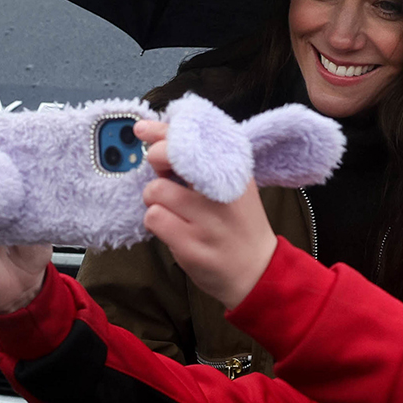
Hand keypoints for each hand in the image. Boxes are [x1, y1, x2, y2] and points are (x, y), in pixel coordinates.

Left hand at [135, 120, 277, 309]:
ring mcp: (207, 221)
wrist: (258, 271)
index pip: (193, 137)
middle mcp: (223, 191)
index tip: (143, 130)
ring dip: (156, 201)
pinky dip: (157, 222)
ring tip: (174, 211)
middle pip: (167, 156)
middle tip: (164, 177)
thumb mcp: (235, 187)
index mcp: (235, 170)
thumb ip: (204, 163)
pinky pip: (153, 219)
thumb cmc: (239, 226)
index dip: (162, 131)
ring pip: (154, 191)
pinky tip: (174, 229)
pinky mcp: (191, 246)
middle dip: (155, 163)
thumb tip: (156, 137)